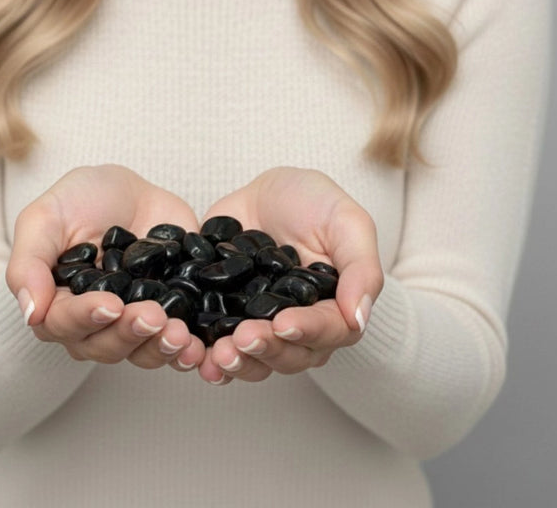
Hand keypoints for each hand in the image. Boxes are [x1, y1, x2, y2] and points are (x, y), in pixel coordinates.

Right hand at [6, 164, 205, 370]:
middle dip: (129, 334)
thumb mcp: (45, 217)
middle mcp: (94, 322)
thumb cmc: (81, 199)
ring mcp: (133, 321)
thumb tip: (30, 313)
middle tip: (152, 315)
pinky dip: (187, 351)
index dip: (86, 318)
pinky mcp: (170, 316)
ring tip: (179, 333)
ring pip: (142, 351)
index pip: (63, 323)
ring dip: (160, 348)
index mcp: (57, 303)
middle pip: (105, 345)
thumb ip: (30, 261)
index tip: (110, 304)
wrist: (131, 190)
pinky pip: (177, 344)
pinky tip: (198, 346)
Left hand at [196, 167, 383, 384]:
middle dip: (266, 350)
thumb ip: (360, 267)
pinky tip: (197, 358)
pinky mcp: (226, 317)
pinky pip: (218, 347)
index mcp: (334, 307)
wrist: (266, 193)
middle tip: (243, 338)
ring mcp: (261, 324)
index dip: (306, 331)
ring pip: (255, 360)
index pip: (327, 331)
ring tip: (218, 354)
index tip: (283, 324)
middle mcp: (299, 324)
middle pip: (289, 354)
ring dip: (238, 363)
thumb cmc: (314, 203)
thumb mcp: (347, 221)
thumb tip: (359, 319)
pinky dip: (208, 358)